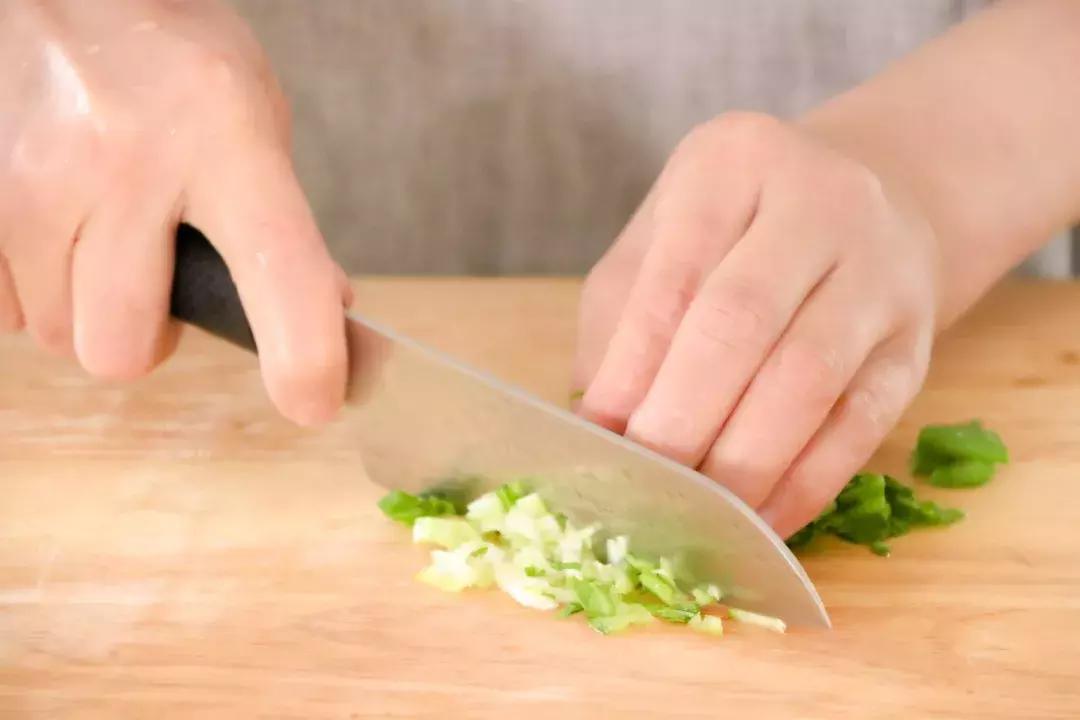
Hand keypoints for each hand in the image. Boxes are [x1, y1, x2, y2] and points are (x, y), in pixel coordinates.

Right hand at [0, 0, 349, 424]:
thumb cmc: (178, 62)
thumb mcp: (256, 121)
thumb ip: (284, 223)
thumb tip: (326, 312)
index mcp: (227, 145)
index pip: (279, 274)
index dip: (302, 357)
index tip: (312, 400)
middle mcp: (125, 163)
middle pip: (122, 348)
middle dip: (145, 339)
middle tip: (159, 288)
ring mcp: (34, 177)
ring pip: (59, 335)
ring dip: (89, 311)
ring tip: (108, 242)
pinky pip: (5, 310)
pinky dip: (37, 290)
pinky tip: (62, 233)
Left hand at [573, 112, 940, 537]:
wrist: (869, 208)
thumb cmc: (735, 232)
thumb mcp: (662, 240)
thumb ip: (621, 321)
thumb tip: (598, 430)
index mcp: (732, 162)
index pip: (674, 275)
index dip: (632, 367)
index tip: (597, 437)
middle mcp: (819, 201)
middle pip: (741, 322)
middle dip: (682, 419)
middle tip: (640, 486)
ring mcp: (881, 272)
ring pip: (808, 378)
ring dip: (742, 463)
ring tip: (692, 516)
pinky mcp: (916, 344)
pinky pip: (862, 425)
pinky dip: (804, 484)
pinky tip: (758, 522)